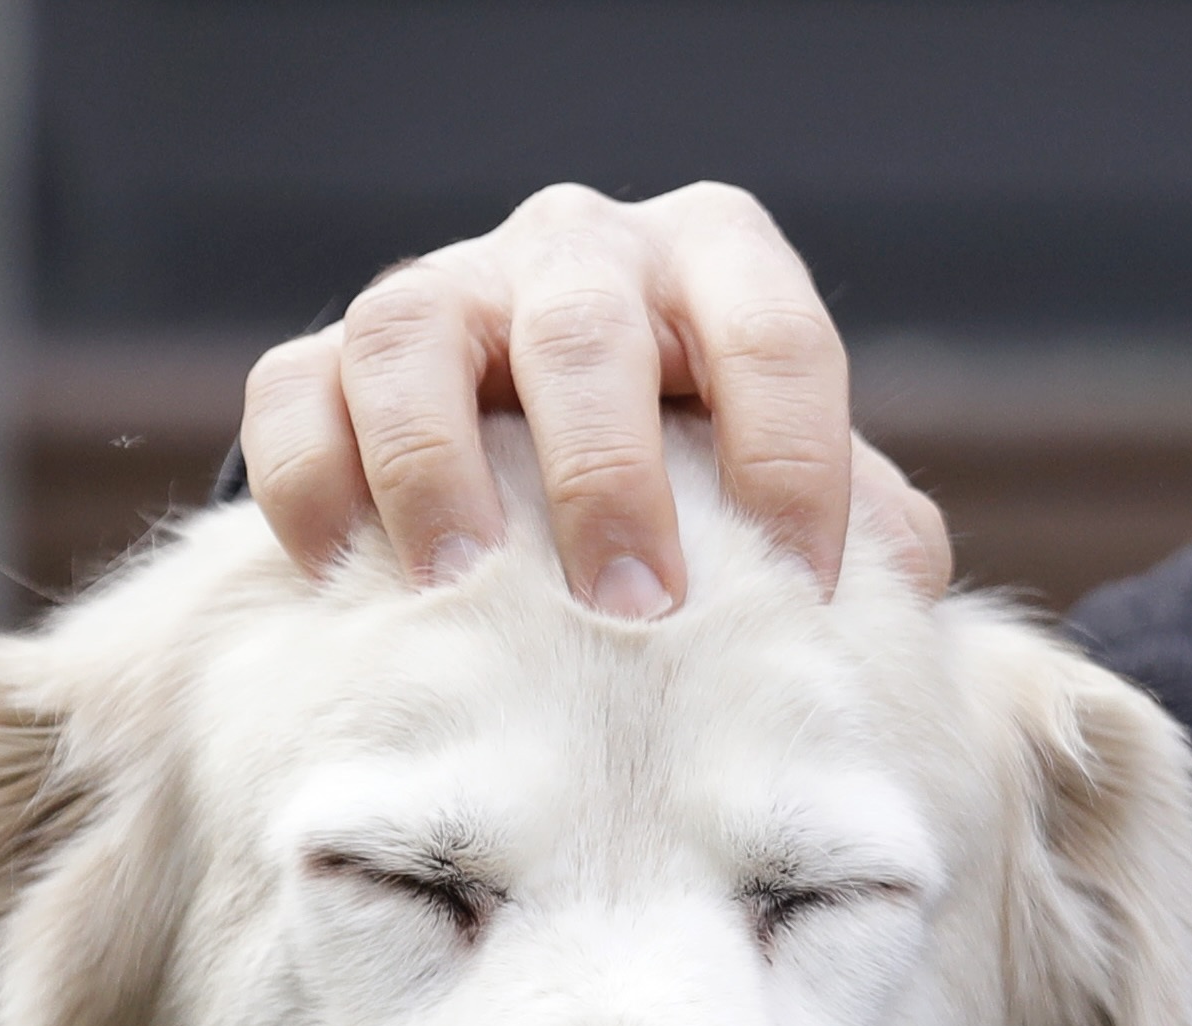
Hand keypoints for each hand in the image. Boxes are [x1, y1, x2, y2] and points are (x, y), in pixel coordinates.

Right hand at [240, 182, 952, 614]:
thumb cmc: (702, 474)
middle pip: (585, 329)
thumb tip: (896, 591)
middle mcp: (577, 250)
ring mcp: (445, 291)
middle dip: (609, 473)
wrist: (543, 455)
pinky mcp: (327, 355)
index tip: (804, 591)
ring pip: (413, 336)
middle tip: (636, 608)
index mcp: (715, 262)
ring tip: (461, 591)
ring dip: (435, 467)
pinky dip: (312, 480)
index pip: (772, 334)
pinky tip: (343, 575)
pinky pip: (295, 391)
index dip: (796, 460)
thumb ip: (858, 522)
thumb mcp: (788, 477)